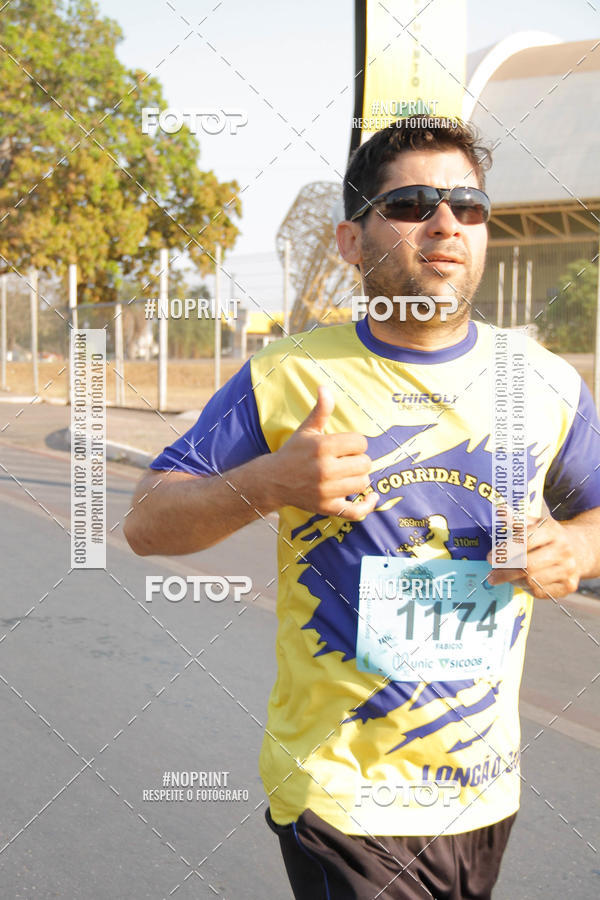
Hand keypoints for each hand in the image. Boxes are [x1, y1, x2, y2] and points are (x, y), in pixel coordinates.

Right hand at [266, 386, 377, 519]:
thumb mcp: (306, 430)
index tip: (346, 446)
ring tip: (348, 474)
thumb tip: (325, 387)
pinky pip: (356, 511)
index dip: (356, 443)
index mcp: (322, 447)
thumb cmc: (293, 452)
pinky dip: (367, 505)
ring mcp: (326, 491)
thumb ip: (320, 410)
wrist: (273, 480)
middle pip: (365, 463)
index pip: (360, 442)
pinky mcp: (327, 508)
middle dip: (358, 460)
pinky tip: (372, 497)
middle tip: (346, 460)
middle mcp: (325, 469)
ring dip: (359, 478)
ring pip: (363, 483)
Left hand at [486, 516, 581, 598]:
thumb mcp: (536, 523)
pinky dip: (526, 588)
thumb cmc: (550, 536)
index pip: (524, 542)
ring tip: (505, 577)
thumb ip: (517, 520)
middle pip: (527, 565)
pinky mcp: (569, 585)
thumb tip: (501, 511)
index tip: (490, 557)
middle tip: (491, 575)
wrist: (580, 549)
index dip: (505, 551)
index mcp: (552, 530)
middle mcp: (563, 550)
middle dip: (505, 571)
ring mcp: (568, 569)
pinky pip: (540, 592)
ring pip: (532, 581)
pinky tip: (520, 582)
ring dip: (513, 581)